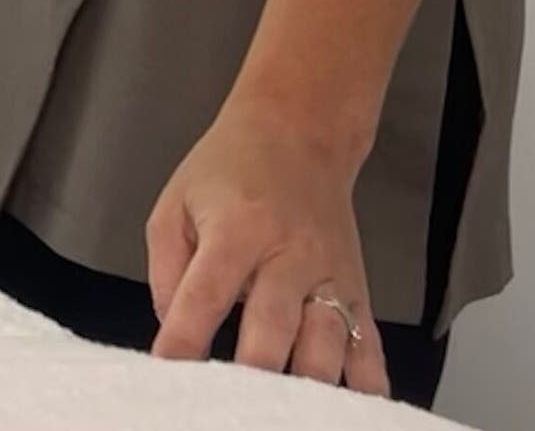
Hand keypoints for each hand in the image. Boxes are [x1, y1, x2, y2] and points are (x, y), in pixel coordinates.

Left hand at [144, 106, 388, 394]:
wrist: (299, 132)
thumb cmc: (229, 169)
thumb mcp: (176, 203)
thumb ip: (166, 270)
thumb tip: (170, 328)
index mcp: (237, 229)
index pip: (205, 293)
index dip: (185, 337)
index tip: (168, 371)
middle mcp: (289, 253)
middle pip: (273, 324)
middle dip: (251, 371)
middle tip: (230, 404)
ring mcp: (330, 273)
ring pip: (326, 341)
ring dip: (307, 383)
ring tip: (285, 411)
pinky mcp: (357, 288)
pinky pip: (368, 341)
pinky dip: (366, 379)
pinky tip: (356, 405)